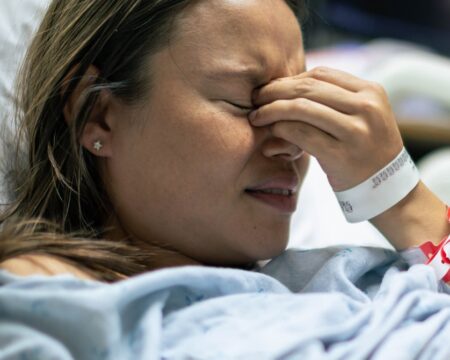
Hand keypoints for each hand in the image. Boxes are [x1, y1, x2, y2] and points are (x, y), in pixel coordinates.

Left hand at [249, 67, 403, 190]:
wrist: (386, 187)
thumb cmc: (363, 149)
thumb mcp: (361, 116)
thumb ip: (333, 99)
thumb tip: (285, 86)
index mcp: (370, 92)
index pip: (320, 74)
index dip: (290, 79)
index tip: (271, 88)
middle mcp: (366, 107)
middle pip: (307, 88)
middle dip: (274, 91)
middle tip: (255, 99)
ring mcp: (356, 131)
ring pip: (301, 108)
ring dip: (272, 110)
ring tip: (257, 117)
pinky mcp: (341, 155)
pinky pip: (301, 134)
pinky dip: (281, 130)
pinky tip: (271, 133)